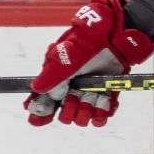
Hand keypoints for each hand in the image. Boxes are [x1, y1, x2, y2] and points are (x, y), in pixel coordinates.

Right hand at [26, 0, 153, 127]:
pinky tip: (105, 104)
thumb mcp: (67, 56)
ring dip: (87, 112)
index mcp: (56, 80)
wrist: (116, 34)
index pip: (43, 104)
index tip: (47, 115)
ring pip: (83, 119)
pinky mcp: (106, 95)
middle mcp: (71, 89)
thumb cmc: (88, 40)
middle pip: (65, 116)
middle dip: (69, 111)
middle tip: (76, 97)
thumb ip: (52, 74)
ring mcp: (89, 93)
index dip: (41, 113)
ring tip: (93, 99)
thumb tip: (36, 89)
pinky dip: (103, 114)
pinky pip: (102, 115)